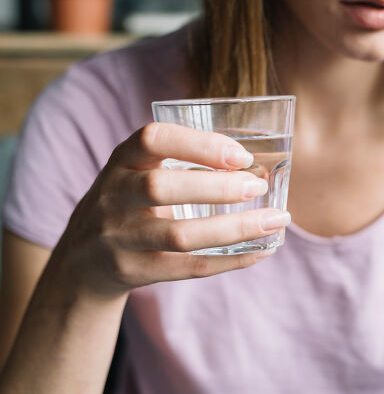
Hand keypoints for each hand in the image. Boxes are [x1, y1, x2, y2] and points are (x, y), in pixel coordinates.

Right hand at [52, 122, 289, 298]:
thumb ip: (181, 163)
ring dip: (235, 228)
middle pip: (162, 188)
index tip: (240, 155)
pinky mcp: (133, 271)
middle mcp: (114, 196)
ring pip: (179, 235)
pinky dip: (231, 260)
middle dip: (217, 187)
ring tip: (275, 220)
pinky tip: (261, 250)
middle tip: (258, 187)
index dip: (198, 144)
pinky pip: (188, 268)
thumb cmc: (128, 203)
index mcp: (121, 161)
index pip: (152, 139)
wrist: (81, 259)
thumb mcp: (137, 171)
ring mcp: (119, 237)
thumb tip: (256, 166)